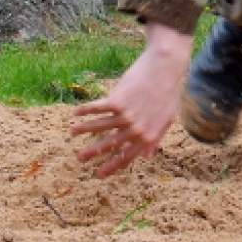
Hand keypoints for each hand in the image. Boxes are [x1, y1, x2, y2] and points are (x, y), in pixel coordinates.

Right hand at [70, 22, 191, 177]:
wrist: (166, 67)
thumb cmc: (168, 91)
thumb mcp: (167, 119)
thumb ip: (156, 138)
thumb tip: (147, 157)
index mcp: (149, 136)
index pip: (127, 156)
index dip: (112, 166)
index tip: (99, 175)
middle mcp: (136, 129)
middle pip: (110, 145)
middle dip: (93, 152)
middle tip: (80, 159)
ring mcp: (126, 116)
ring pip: (100, 127)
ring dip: (84, 130)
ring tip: (72, 132)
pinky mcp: (118, 101)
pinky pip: (97, 109)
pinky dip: (85, 111)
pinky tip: (75, 113)